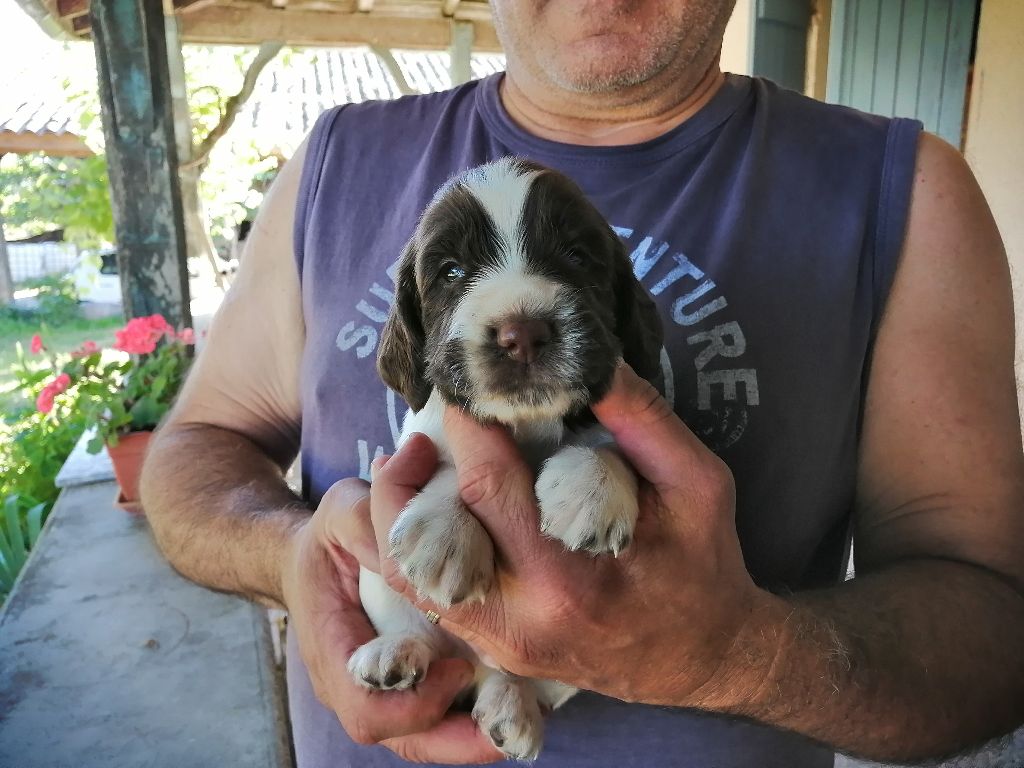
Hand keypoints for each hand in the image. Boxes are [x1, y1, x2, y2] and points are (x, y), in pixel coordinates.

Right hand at [281, 480, 501, 762]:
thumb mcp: (339, 514)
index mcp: (333, 651)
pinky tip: (519, 699)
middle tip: (507, 730)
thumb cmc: (329, 538)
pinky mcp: (409, 682)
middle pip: (404, 738)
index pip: (365, 708)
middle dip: (457, 742)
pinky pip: (440, 716)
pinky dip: (475, 715)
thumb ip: (364, 521)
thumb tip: (406, 543)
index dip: (413, 703)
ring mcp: (383, 689)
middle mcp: (356, 684)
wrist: (313, 560)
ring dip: (473, 737)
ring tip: (526, 721)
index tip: (456, 671)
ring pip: (426, 736)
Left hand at [355, 363, 771, 707]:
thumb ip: (642, 417)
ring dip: (396, 509)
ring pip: (408, 573)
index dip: (468, 427)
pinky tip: (420, 505)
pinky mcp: (492, 649)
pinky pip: (427, 594)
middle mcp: (520, 620)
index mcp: (571, 581)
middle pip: (425, 537)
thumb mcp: (697, 482)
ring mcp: (498, 644)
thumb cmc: (704, 564)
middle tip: (428, 424)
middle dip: (414, 466)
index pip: (489, 488)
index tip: (468, 385)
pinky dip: (411, 545)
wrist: (704, 656)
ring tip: (411, 460)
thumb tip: (586, 356)